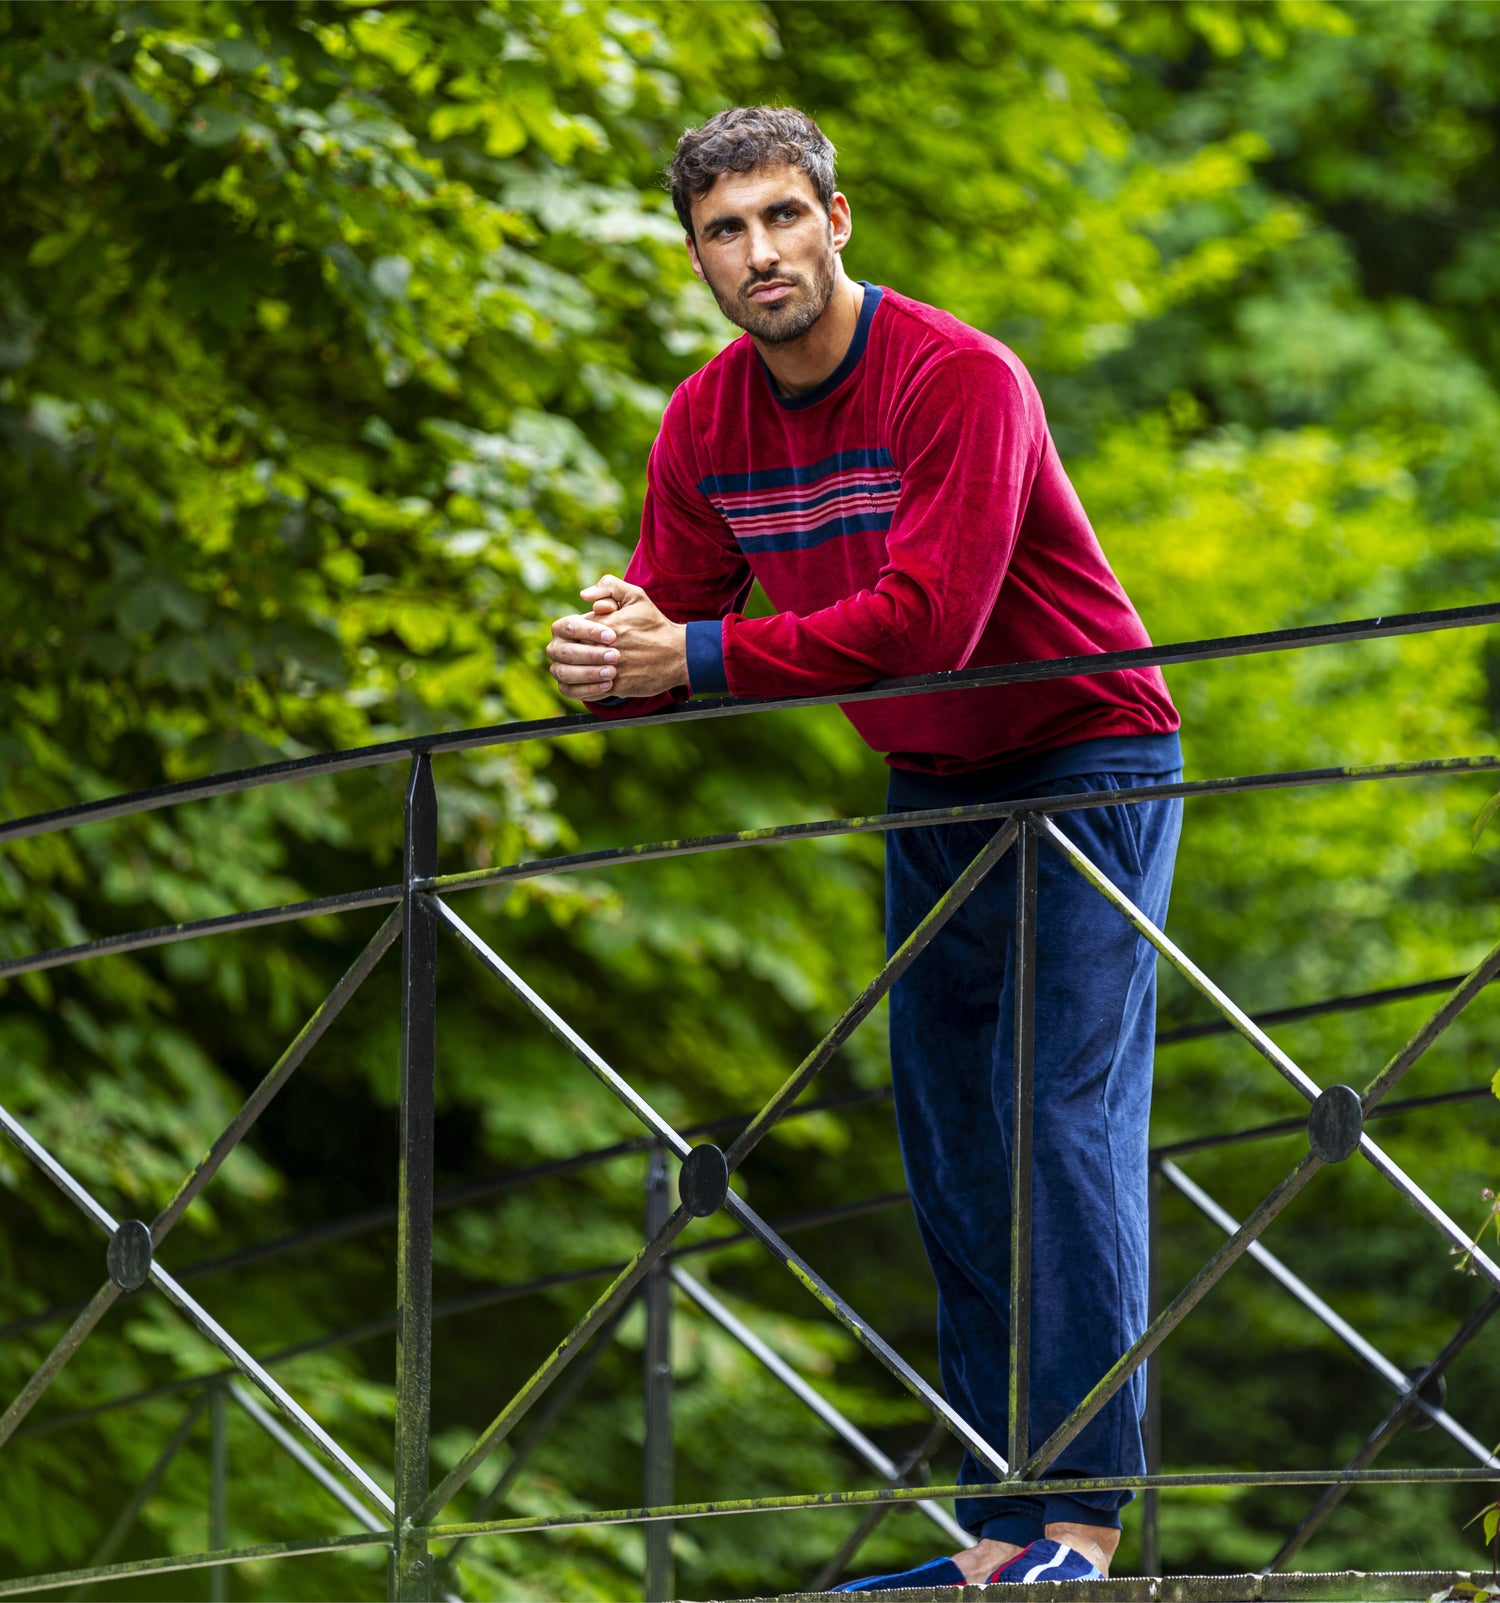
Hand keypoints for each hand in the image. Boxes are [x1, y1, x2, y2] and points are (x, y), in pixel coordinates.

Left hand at [546, 575, 686, 701]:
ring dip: (574, 672)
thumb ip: (609, 586)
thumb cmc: (655, 626)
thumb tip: (585, 595)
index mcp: (604, 625)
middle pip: (568, 652)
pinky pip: (588, 691)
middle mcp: (603, 647)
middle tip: (579, 653)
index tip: (583, 636)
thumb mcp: (636, 596)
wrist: (679, 655)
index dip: (574, 632)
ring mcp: (609, 669)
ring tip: (582, 669)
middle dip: (571, 653)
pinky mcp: (616, 687)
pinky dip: (585, 689)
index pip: (571, 629)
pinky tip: (592, 683)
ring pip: (573, 674)